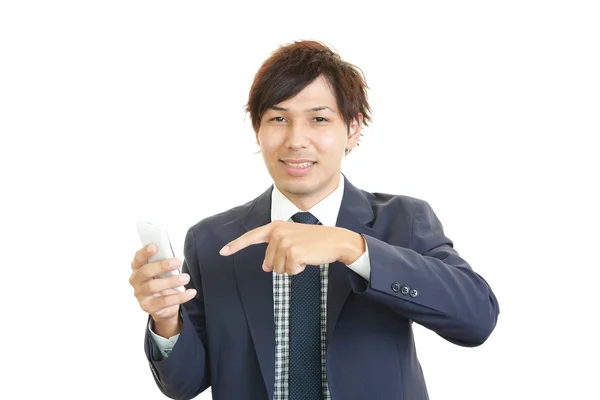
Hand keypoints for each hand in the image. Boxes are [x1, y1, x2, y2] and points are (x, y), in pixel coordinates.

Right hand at [129, 243, 196, 321]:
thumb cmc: (162, 281)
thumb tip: (174, 257)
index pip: (138, 258)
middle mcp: (136, 280)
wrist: (162, 306)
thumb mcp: (162, 271)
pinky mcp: (149, 306)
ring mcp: (141, 294)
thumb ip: (164, 263)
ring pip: (153, 286)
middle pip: (145, 272)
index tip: (155, 246)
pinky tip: (191, 292)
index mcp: (138, 268)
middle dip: (162, 266)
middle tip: (177, 262)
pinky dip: (179, 297)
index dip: (145, 252)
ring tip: (186, 278)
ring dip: (171, 281)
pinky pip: (164, 302)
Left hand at [219, 220, 363, 274]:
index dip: (236, 245)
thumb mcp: (293, 239)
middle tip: (299, 253)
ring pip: (277, 269)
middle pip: (268, 262)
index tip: (223, 252)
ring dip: (291, 267)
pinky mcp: (293, 252)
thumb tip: (265, 267)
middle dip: (282, 264)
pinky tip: (307, 259)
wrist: (336, 240)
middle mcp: (277, 233)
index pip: (252, 237)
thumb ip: (275, 250)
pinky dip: (298, 270)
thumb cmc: (315, 241)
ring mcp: (284, 242)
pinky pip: (289, 271)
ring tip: (304, 255)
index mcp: (276, 227)